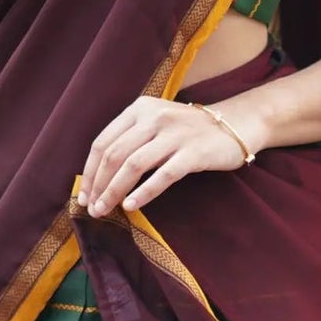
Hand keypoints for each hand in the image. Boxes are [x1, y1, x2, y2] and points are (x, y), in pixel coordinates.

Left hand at [77, 94, 248, 218]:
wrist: (236, 124)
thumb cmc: (190, 130)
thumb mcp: (157, 122)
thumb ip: (131, 139)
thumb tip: (99, 176)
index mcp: (139, 109)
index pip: (104, 142)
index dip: (90, 171)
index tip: (84, 195)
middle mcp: (154, 117)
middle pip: (115, 154)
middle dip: (99, 185)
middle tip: (93, 209)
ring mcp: (174, 134)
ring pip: (134, 165)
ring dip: (115, 191)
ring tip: (106, 211)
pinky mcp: (194, 153)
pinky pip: (163, 175)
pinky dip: (144, 192)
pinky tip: (131, 206)